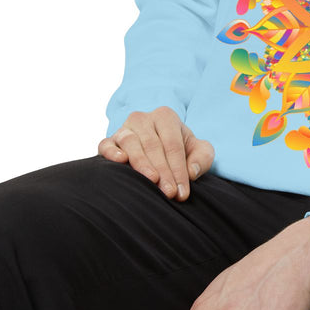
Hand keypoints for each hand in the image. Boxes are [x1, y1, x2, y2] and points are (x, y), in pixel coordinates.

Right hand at [98, 106, 213, 200]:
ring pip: (131, 144)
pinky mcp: (109, 141)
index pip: (173, 145)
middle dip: (163, 171)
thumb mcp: (199, 152)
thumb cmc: (182, 151)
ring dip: (142, 164)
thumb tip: (191, 172)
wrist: (160, 150)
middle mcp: (143, 119)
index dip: (179, 169)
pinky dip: (111, 152)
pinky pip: (106, 144)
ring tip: (152, 181)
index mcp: (166, 117)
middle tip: (169, 193)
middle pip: (154, 146)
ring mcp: (124, 129)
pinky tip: (121, 161)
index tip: (182, 192)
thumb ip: (202, 158)